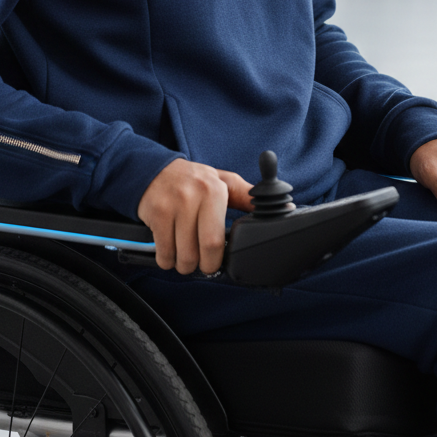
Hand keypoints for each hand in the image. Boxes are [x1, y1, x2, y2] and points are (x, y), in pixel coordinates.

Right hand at [137, 158, 252, 274]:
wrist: (155, 170)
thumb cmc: (193, 181)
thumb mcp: (222, 182)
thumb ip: (247, 196)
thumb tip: (281, 206)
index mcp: (214, 190)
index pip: (215, 241)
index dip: (215, 261)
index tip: (214, 262)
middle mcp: (192, 197)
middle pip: (198, 253)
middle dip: (199, 266)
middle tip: (200, 262)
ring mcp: (171, 206)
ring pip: (180, 257)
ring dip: (182, 265)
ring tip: (184, 254)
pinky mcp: (155, 214)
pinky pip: (162, 253)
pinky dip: (166, 260)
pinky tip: (170, 248)